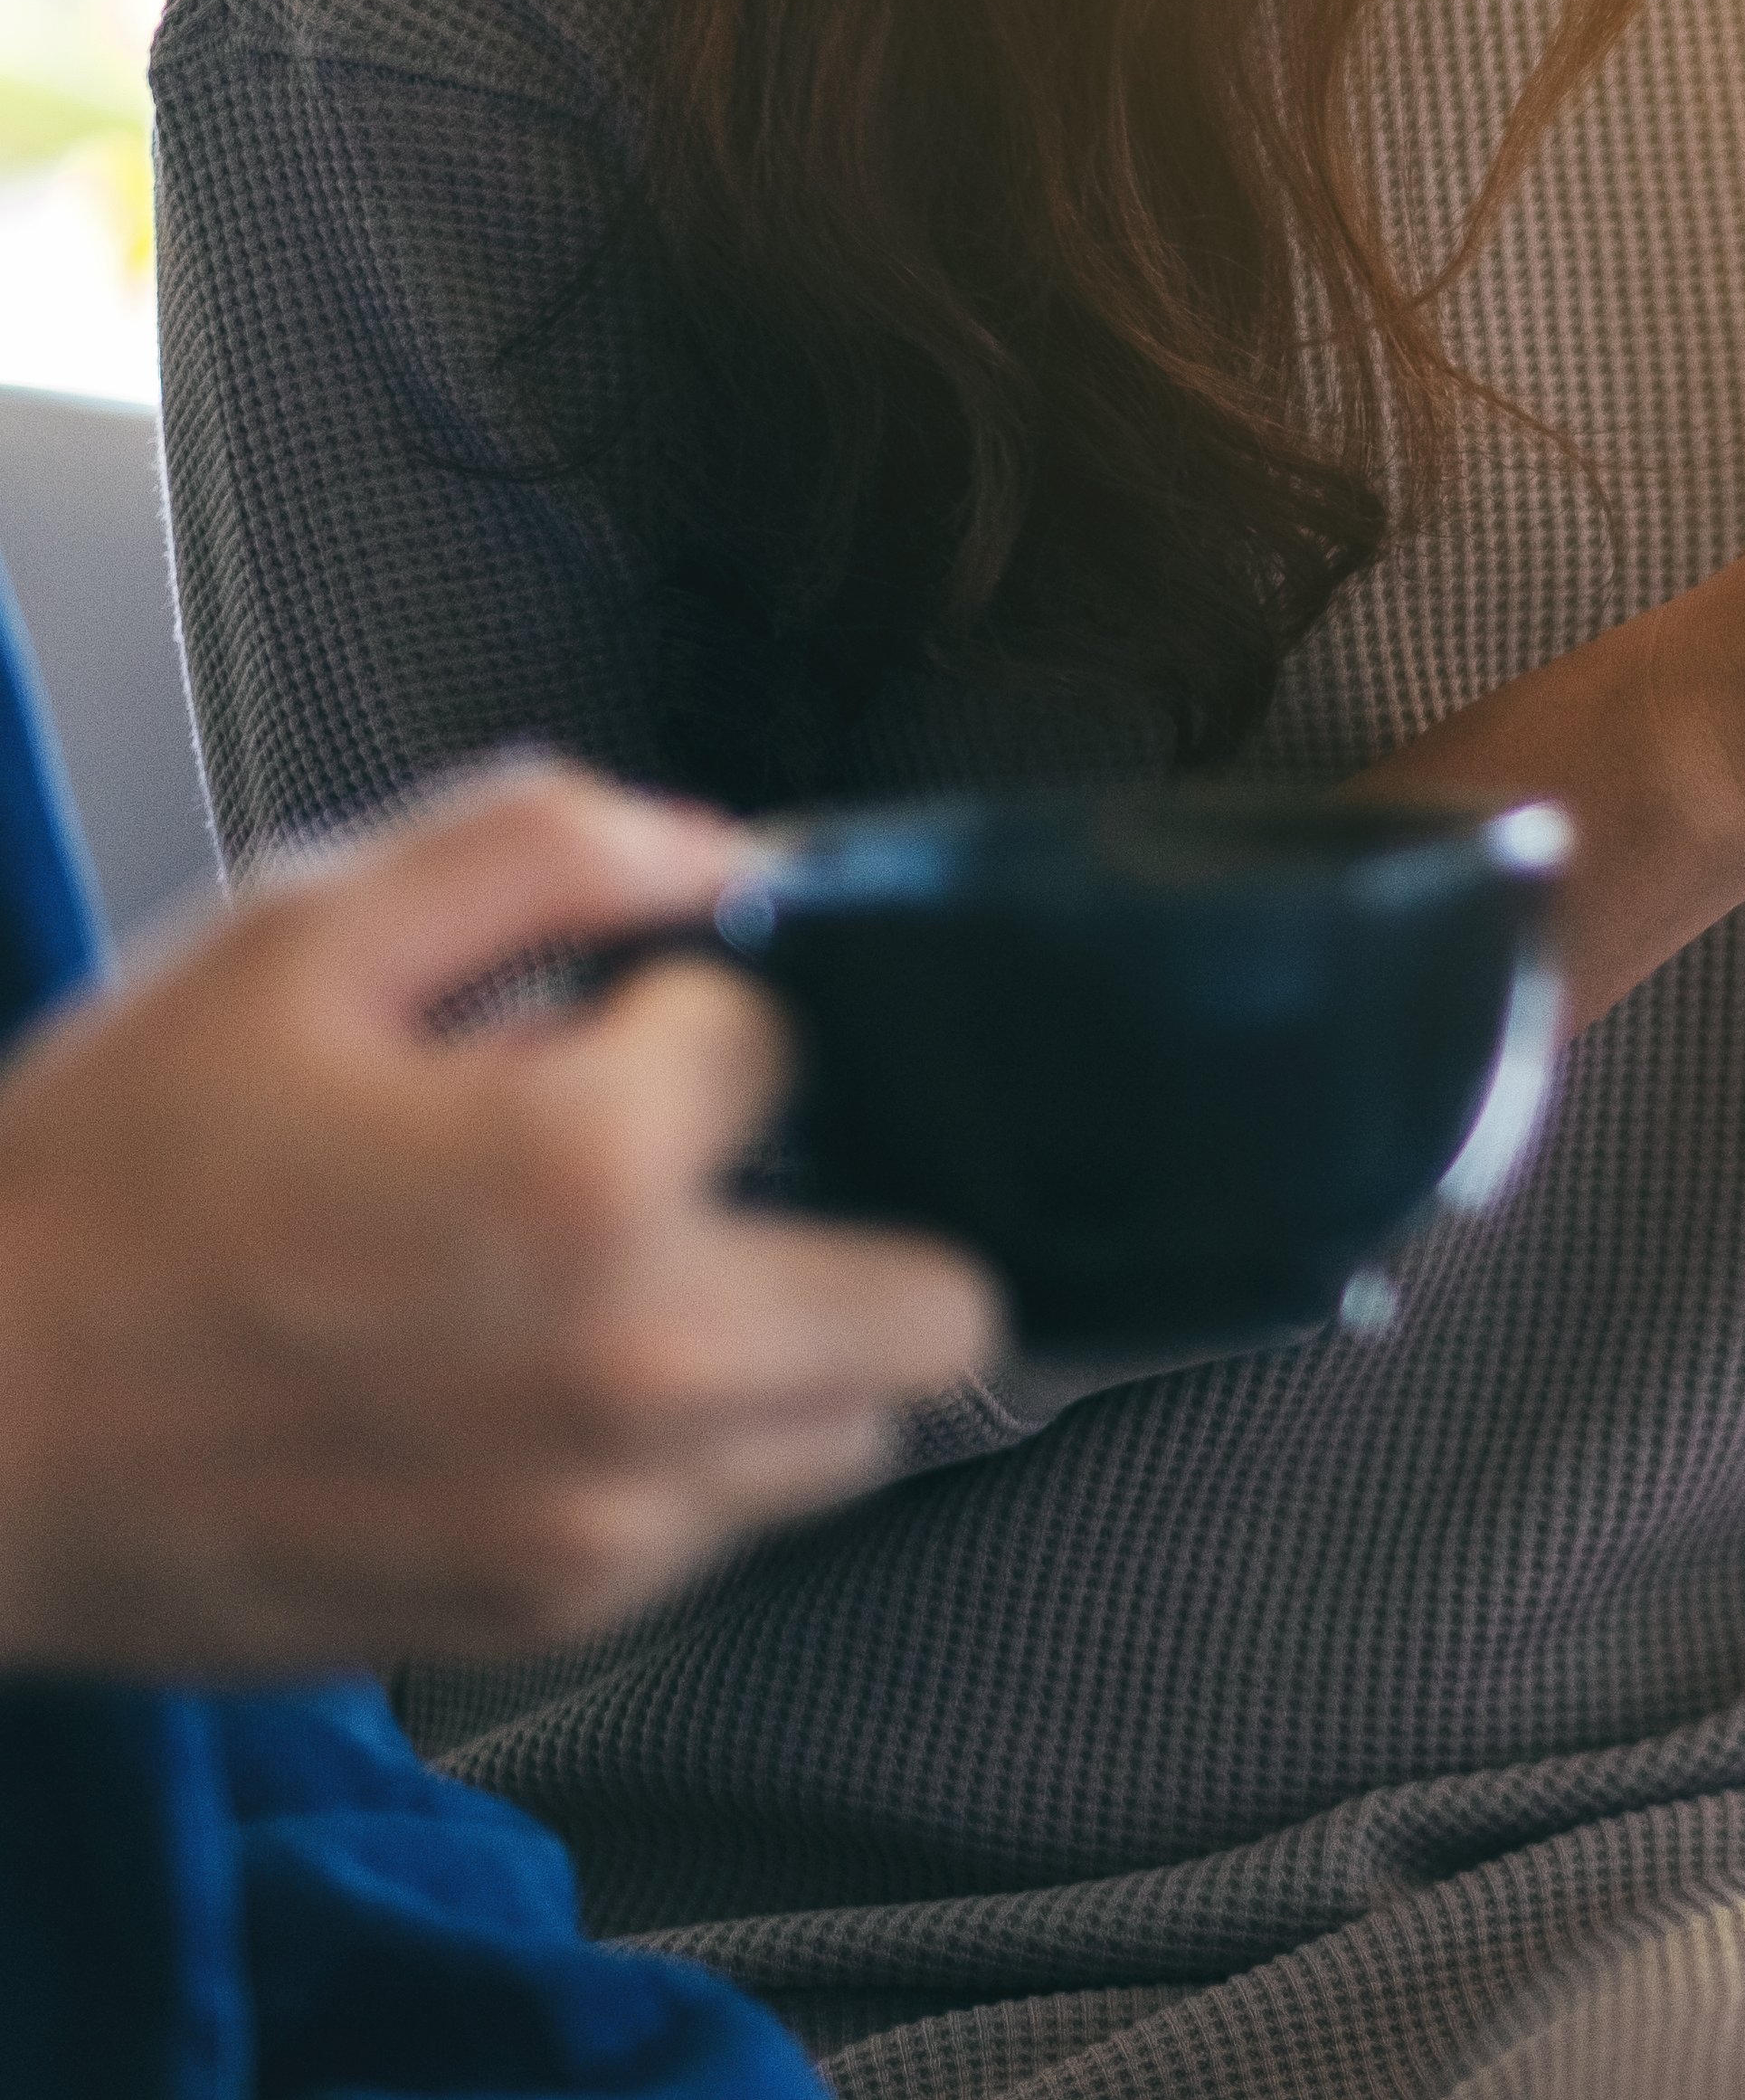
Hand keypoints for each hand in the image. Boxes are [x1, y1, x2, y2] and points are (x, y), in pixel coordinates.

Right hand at [0, 765, 997, 1678]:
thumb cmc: (92, 1195)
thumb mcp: (291, 942)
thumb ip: (537, 852)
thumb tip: (720, 851)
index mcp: (586, 1172)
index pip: (789, 1048)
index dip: (692, 1027)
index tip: (598, 1046)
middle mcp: (642, 1360)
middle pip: (938, 1299)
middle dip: (851, 1219)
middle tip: (712, 1190)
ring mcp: (613, 1510)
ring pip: (860, 1433)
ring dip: (789, 1353)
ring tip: (624, 1295)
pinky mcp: (560, 1607)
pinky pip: (732, 1528)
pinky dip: (686, 1459)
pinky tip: (543, 1394)